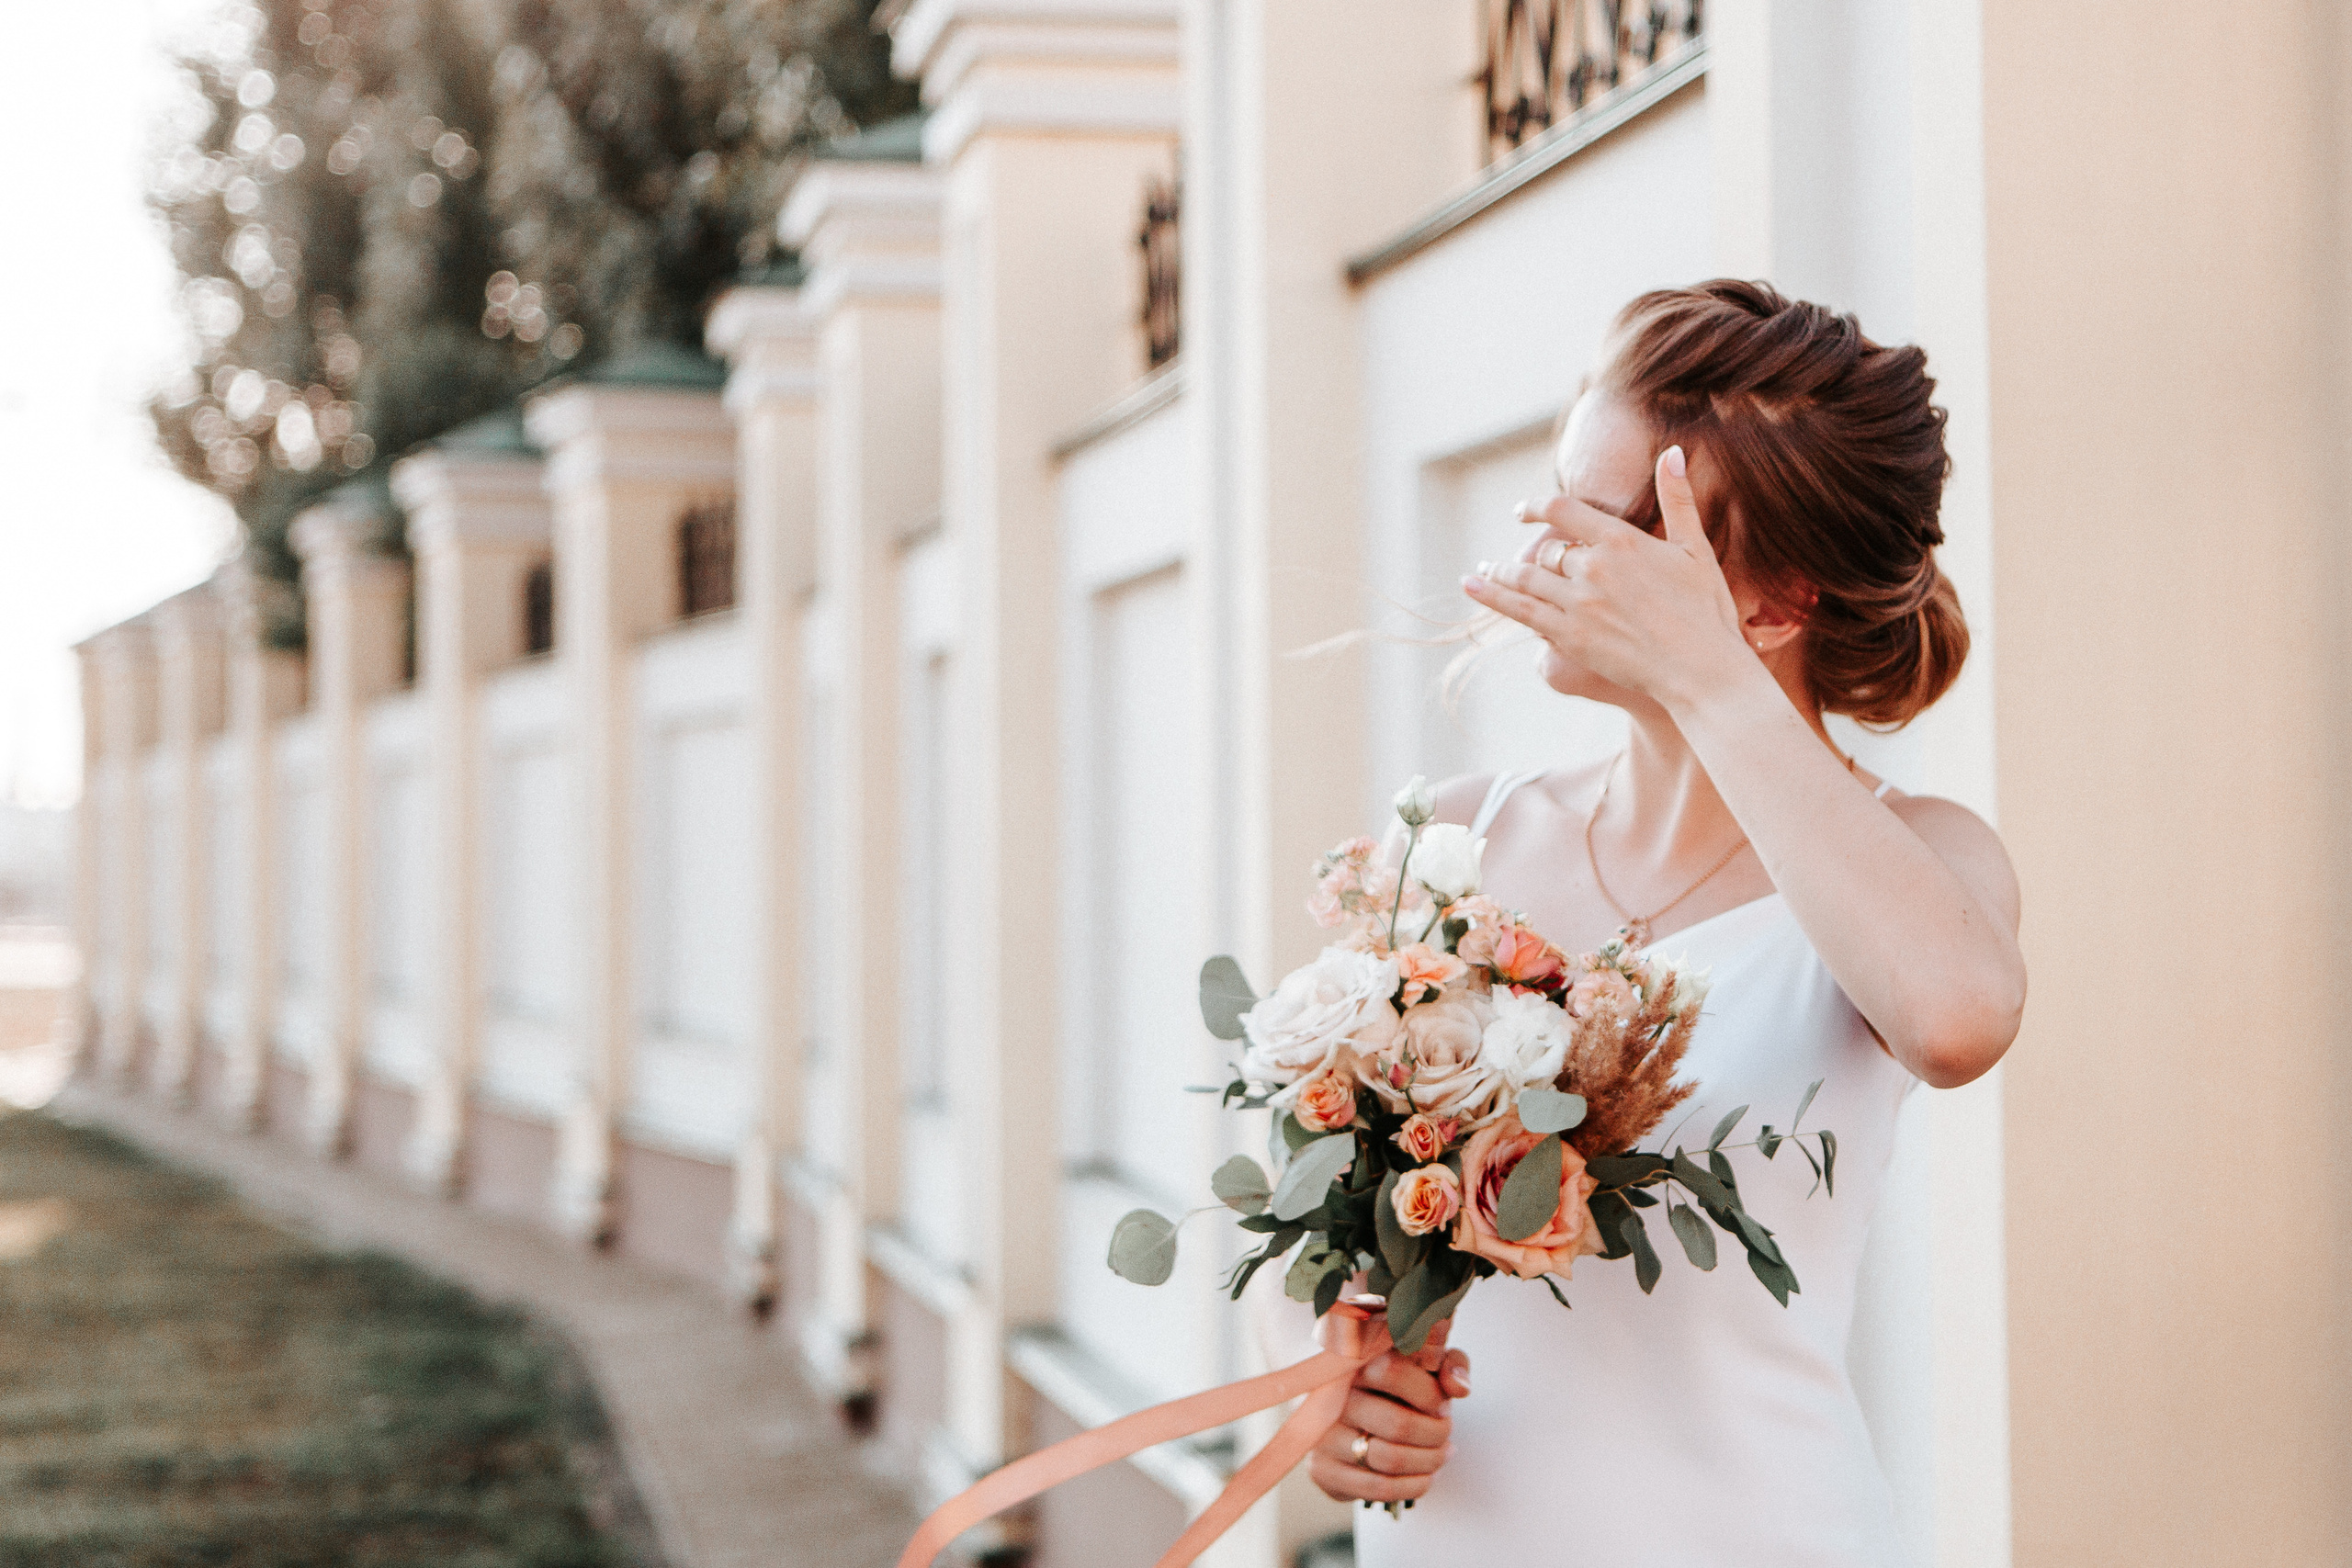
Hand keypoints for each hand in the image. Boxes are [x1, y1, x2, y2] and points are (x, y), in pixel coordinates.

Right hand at [1307, 1320, 1471, 1506]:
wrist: (1351, 1417)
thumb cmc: (1396, 1386)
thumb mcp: (1426, 1364)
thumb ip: (1449, 1363)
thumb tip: (1459, 1388)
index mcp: (1353, 1362)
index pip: (1392, 1372)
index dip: (1428, 1393)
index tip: (1443, 1404)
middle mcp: (1330, 1397)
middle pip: (1397, 1424)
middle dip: (1436, 1433)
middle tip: (1445, 1432)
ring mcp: (1323, 1435)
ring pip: (1390, 1459)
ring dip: (1429, 1461)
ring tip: (1442, 1454)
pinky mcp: (1322, 1470)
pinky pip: (1378, 1487)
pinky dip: (1414, 1486)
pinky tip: (1427, 1476)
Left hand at [1462, 445, 1756, 710]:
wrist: (1701, 669)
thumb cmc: (1706, 610)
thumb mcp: (1695, 548)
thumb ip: (1677, 499)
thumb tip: (1671, 452)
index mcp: (1621, 541)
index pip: (1562, 510)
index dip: (1536, 507)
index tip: (1522, 511)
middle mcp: (1593, 568)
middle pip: (1545, 551)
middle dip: (1529, 554)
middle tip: (1512, 558)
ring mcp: (1578, 604)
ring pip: (1525, 578)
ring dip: (1501, 572)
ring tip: (1485, 570)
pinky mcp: (1569, 637)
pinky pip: (1522, 612)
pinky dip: (1493, 597)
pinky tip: (1472, 586)